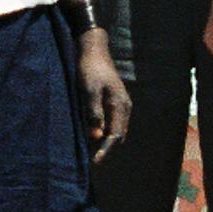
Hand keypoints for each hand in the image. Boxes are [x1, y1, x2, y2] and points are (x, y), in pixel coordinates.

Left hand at [76, 29, 133, 158]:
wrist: (92, 49)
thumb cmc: (89, 68)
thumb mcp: (88, 90)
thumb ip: (93, 113)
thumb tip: (97, 136)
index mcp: (120, 105)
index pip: (116, 135)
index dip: (105, 150)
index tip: (94, 162)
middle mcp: (124, 107)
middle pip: (118, 136)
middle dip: (105, 149)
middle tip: (89, 161)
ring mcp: (120, 104)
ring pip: (115, 130)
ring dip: (104, 141)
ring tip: (88, 151)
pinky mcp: (113, 101)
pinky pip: (111, 122)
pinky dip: (103, 132)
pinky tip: (91, 135)